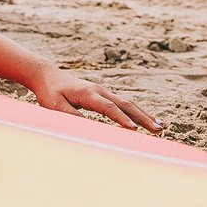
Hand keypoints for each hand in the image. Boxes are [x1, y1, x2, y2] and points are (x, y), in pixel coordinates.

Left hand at [31, 69, 162, 132]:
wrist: (47, 75)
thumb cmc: (49, 92)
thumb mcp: (55, 106)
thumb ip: (70, 116)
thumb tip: (89, 129)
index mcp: (88, 93)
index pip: (108, 108)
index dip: (121, 119)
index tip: (134, 131)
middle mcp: (99, 90)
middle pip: (125, 104)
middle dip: (142, 117)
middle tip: (158, 130)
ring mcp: (102, 91)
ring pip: (127, 103)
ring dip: (143, 115)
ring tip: (159, 127)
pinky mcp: (102, 94)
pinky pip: (122, 103)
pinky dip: (136, 112)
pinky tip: (145, 120)